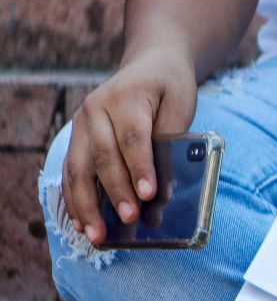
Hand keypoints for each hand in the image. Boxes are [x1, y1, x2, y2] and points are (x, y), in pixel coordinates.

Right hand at [61, 48, 198, 245]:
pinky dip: (75, 199)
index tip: (150, 195)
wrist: (150, 65)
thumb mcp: (182, 104)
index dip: (141, 168)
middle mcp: (95, 110)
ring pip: (78, 168)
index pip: (133, 138)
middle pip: (103, 156)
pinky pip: (71, 172)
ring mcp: (81, 125)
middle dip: (116, 191)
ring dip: (86, 204)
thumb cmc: (170, 88)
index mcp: (125, 97)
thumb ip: (172, 142)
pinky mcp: (77, 138)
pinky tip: (82, 224)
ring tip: (98, 236)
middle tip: (130, 219)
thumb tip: (163, 189)